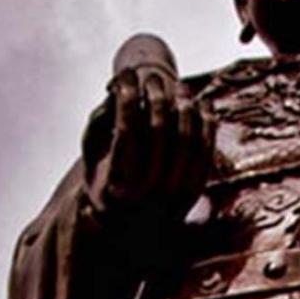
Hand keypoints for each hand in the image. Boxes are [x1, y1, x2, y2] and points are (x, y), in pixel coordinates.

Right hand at [83, 35, 207, 217]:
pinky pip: (206, 148)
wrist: (135, 224)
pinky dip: (207, 122)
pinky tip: (202, 102)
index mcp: (118, 183)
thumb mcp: (92, 159)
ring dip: (184, 104)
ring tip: (180, 86)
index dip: (127, 96)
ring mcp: (175, 191)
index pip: (126, 129)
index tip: (126, 74)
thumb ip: (97, 126)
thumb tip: (115, 92)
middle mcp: (148, 191)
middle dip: (156, 94)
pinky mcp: (196, 188)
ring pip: (186, 136)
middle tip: (153, 77)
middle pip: (158, 128)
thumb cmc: (109, 179)